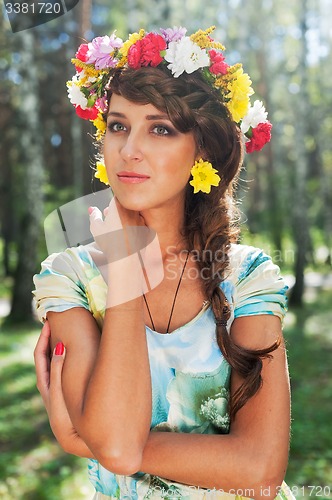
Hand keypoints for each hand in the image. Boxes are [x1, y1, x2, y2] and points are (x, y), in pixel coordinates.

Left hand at [34, 321, 92, 456]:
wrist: (74, 440)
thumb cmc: (65, 417)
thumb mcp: (59, 392)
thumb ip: (58, 370)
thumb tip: (59, 346)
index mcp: (45, 383)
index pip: (40, 355)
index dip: (43, 339)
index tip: (48, 324)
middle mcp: (49, 384)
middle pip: (45, 358)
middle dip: (48, 341)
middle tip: (54, 324)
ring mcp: (59, 388)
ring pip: (55, 364)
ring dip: (57, 348)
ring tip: (65, 334)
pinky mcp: (69, 392)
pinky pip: (65, 370)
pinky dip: (67, 359)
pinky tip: (77, 354)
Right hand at [89, 198, 162, 306]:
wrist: (126, 258)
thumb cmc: (108, 242)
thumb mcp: (96, 228)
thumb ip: (94, 216)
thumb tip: (92, 209)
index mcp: (119, 206)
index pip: (116, 197)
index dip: (111, 204)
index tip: (107, 213)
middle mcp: (132, 210)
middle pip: (126, 206)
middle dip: (118, 212)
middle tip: (111, 223)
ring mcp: (141, 220)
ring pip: (134, 215)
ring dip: (127, 220)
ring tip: (119, 232)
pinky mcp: (147, 230)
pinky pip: (140, 226)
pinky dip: (135, 229)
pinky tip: (128, 239)